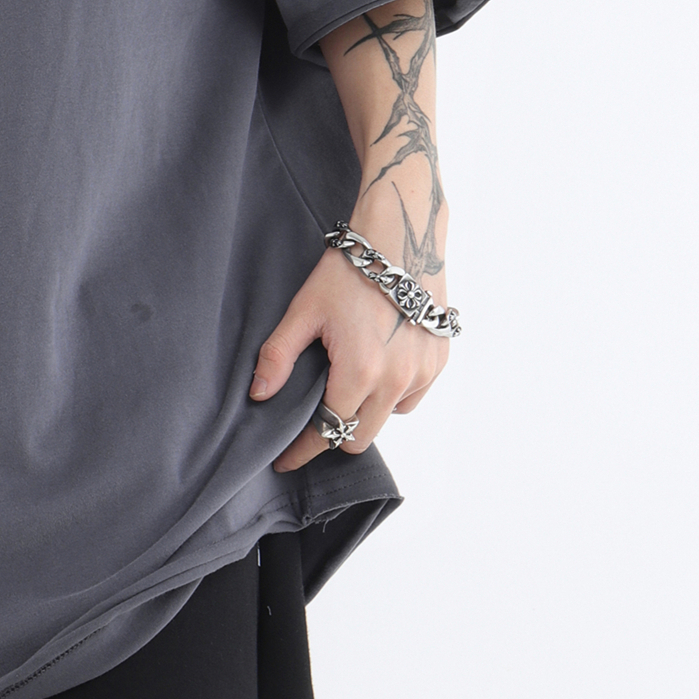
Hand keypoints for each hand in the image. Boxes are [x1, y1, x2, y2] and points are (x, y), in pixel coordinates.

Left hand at [251, 247, 448, 471]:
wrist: (401, 237)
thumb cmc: (348, 271)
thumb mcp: (304, 310)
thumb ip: (279, 356)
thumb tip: (259, 395)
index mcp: (360, 372)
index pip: (328, 431)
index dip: (302, 450)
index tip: (284, 461)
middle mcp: (397, 381)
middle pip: (360, 437)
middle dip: (333, 434)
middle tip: (312, 418)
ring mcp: (422, 372)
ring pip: (388, 418)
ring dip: (366, 412)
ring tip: (346, 382)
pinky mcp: (439, 361)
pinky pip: (412, 397)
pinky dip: (393, 394)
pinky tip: (376, 367)